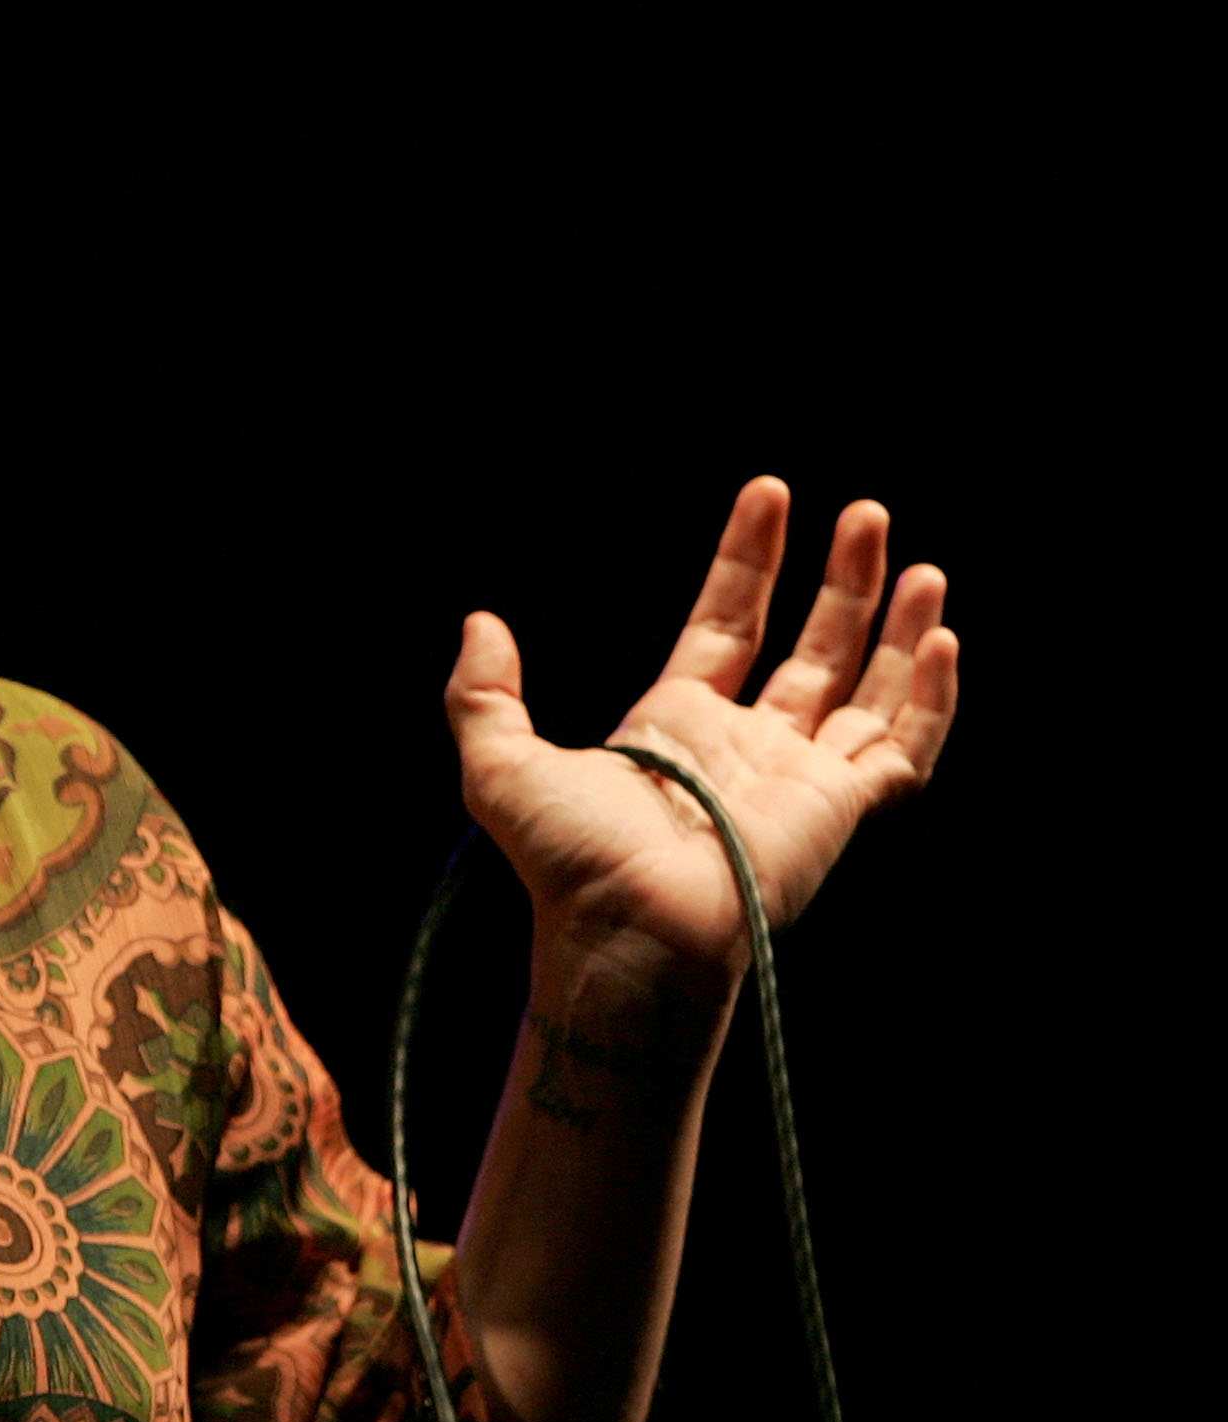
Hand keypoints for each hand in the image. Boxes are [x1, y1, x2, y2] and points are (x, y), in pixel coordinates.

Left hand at [445, 477, 959, 1039]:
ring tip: (919, 566)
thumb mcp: (500, 764)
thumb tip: (480, 625)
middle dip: (841, 581)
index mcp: (676, 725)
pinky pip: (903, 747)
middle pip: (811, 647)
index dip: (749, 559)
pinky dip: (928, 696)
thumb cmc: (568, 859)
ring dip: (897, 628)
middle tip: (865, 512)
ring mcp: (800, 777)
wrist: (627, 928)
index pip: (727, 621)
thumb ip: (484, 693)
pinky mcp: (841, 809)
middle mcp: (747, 745)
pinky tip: (941, 637)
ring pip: (867, 690)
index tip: (768, 493)